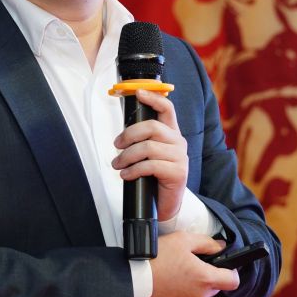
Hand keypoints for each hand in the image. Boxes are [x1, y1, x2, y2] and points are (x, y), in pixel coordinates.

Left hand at [113, 89, 188, 220]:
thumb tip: (123, 133)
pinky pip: (150, 165)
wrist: (166, 204)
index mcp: (172, 133)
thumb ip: (143, 139)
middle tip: (116, 145)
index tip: (138, 93)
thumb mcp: (149, 154)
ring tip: (117, 164)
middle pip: (152, 126)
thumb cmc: (154, 177)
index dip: (153, 98)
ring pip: (148, 147)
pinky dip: (133, 170)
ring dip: (127, 156)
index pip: (167, 108)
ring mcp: (180, 157)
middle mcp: (178, 142)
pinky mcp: (178, 173)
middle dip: (129, 135)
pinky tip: (126, 175)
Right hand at [145, 232, 239, 296]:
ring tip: (175, 274)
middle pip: (214, 287)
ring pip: (199, 295)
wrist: (133, 281)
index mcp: (205, 278)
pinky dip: (181, 295)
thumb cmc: (157, 258)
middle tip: (189, 264)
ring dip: (193, 286)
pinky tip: (168, 284)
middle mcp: (200, 296)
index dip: (231, 272)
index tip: (223, 266)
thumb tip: (221, 247)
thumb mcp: (183, 240)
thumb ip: (207, 243)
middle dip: (207, 277)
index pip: (233, 281)